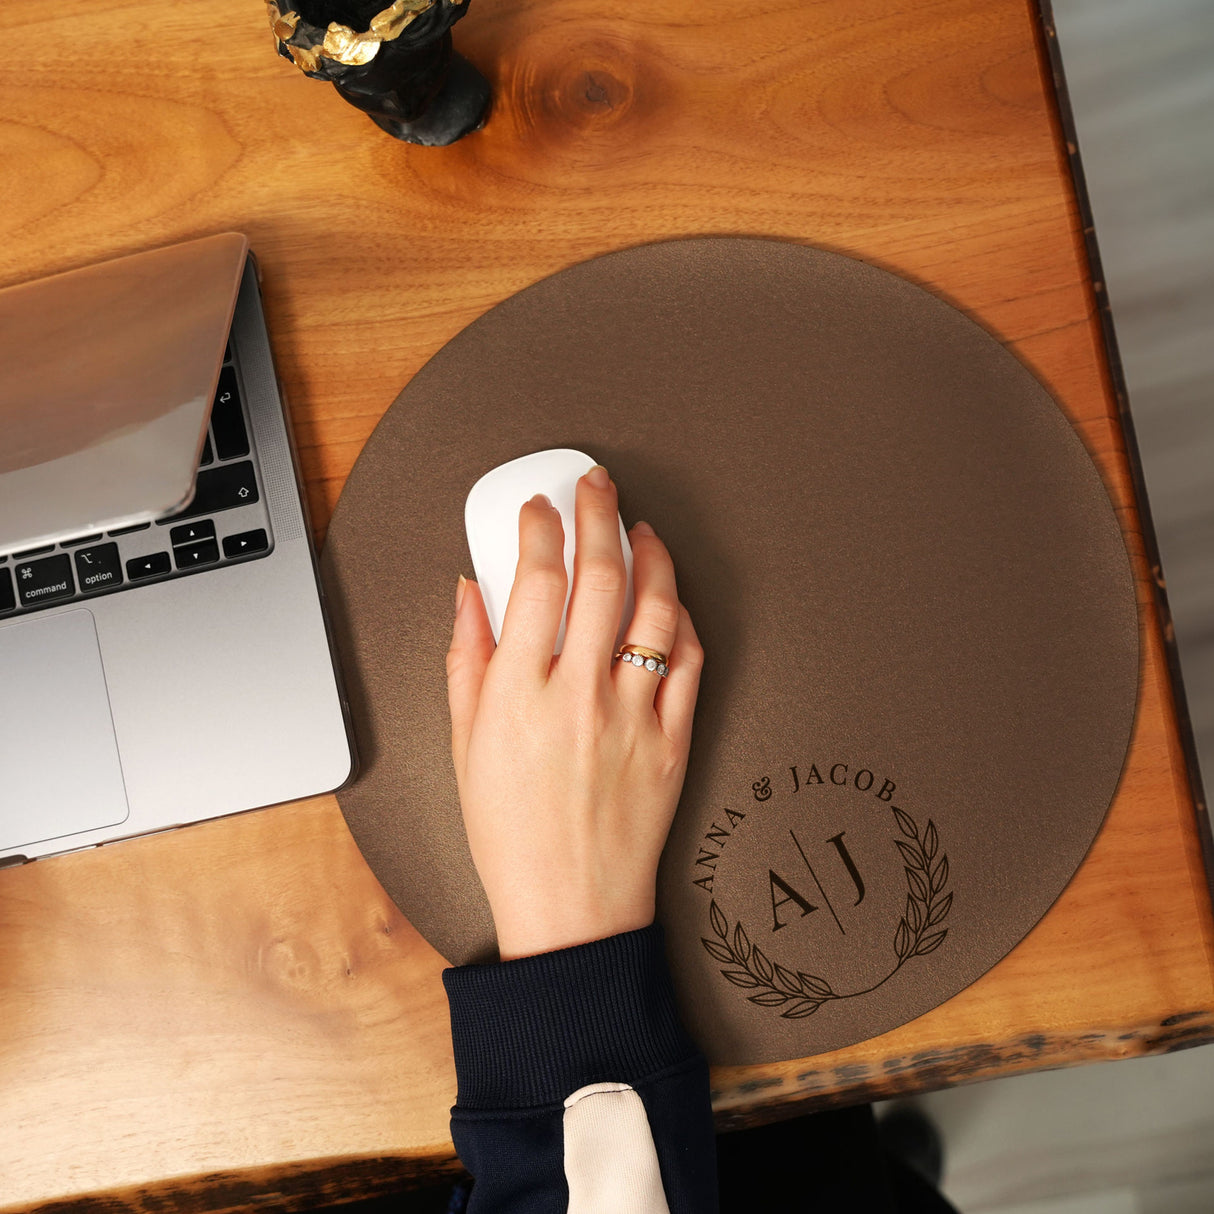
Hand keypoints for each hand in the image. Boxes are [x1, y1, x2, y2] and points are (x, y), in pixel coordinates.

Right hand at [446, 465, 702, 959]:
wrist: (570, 904)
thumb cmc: (510, 831)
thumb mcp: (464, 743)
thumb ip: (466, 658)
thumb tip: (470, 593)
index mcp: (519, 695)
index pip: (535, 581)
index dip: (538, 528)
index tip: (537, 508)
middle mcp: (579, 696)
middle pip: (600, 577)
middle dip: (598, 514)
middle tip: (596, 487)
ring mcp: (634, 717)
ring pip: (655, 609)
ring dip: (652, 556)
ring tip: (642, 529)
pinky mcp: (674, 740)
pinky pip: (688, 662)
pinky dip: (680, 621)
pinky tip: (669, 601)